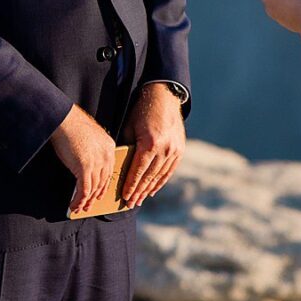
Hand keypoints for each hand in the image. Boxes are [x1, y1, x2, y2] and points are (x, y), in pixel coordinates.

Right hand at [49, 104, 118, 213]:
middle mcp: (106, 156)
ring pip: (93, 189)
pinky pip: (84, 190)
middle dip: (94, 197)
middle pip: (102, 183)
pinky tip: (73, 206)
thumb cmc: (72, 125)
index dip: (102, 186)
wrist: (64, 118)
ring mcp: (97, 162)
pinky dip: (78, 200)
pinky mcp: (85, 167)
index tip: (97, 195)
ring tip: (79, 208)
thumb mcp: (88, 137)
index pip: (108, 172)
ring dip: (85, 201)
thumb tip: (85, 164)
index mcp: (109, 147)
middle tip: (88, 205)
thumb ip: (92, 151)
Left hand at [120, 83, 186, 206]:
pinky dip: (161, 181)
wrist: (164, 97)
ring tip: (140, 200)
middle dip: (138, 191)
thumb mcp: (130, 128)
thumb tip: (120, 168)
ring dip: (149, 189)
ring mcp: (174, 150)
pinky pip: (169, 170)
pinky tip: (153, 190)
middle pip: (149, 176)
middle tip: (131, 203)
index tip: (125, 197)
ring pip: (160, 176)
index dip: (131, 185)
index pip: (138, 170)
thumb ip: (127, 148)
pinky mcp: (180, 150)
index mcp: (150, 143)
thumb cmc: (141, 111)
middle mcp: (165, 149)